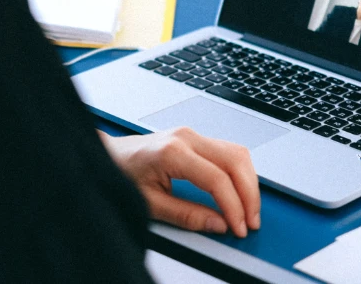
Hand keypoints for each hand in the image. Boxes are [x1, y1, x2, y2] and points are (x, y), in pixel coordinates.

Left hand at [100, 127, 259, 237]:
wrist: (108, 155)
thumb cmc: (122, 173)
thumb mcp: (150, 203)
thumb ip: (187, 215)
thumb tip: (219, 224)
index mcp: (173, 152)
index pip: (217, 179)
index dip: (233, 206)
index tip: (238, 227)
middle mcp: (186, 137)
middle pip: (235, 161)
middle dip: (249, 195)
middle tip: (251, 221)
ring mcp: (192, 134)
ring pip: (237, 153)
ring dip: (249, 182)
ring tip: (249, 210)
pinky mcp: (195, 138)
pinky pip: (228, 151)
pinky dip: (240, 173)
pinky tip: (240, 192)